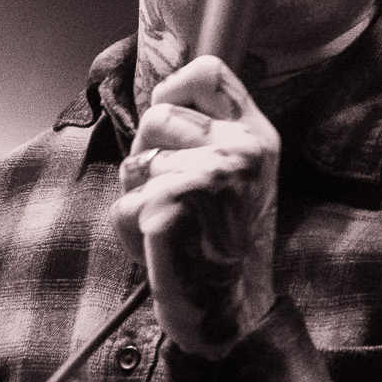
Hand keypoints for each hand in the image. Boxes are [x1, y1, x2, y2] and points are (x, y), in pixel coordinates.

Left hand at [111, 55, 277, 359]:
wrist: (233, 310)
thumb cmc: (225, 244)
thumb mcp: (240, 177)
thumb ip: (212, 134)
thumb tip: (160, 98)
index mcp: (257, 136)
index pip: (210, 72)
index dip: (175, 86)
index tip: (167, 114)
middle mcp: (240, 149)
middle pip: (157, 116)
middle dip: (148, 154)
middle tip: (175, 194)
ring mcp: (208, 175)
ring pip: (135, 164)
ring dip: (139, 198)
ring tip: (174, 225)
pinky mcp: (173, 205)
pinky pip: (124, 204)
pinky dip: (131, 231)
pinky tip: (163, 247)